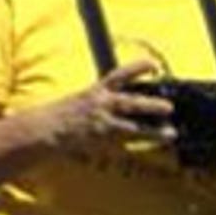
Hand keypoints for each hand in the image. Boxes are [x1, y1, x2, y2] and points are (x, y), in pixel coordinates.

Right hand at [44, 60, 170, 147]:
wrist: (44, 130)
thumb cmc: (61, 115)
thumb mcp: (80, 100)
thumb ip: (101, 100)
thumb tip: (122, 103)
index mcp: (94, 91)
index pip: (119, 75)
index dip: (137, 68)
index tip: (154, 65)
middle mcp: (100, 105)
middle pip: (129, 102)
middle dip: (150, 104)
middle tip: (169, 107)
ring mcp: (102, 124)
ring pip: (132, 126)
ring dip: (154, 130)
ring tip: (171, 133)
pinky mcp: (102, 141)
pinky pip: (126, 145)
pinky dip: (140, 147)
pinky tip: (155, 150)